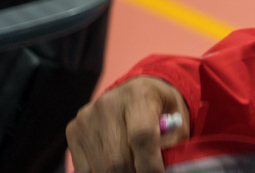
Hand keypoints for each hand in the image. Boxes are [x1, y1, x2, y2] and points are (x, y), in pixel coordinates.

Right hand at [67, 77, 190, 172]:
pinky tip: (117, 168)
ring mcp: (87, 117)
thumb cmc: (162, 110)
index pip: (142, 136)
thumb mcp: (178, 121)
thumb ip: (171, 144)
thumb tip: (163, 170)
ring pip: (101, 168)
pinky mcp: (73, 130)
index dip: (150, 165)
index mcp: (140, 95)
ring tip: (134, 169)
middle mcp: (109, 104)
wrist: (138, 92)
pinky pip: (84, 169)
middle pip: (118, 159)